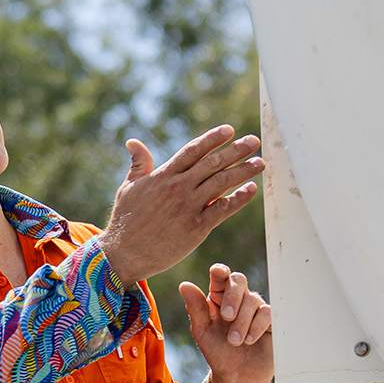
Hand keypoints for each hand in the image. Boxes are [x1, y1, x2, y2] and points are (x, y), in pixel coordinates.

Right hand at [97, 126, 263, 284]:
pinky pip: (223, 208)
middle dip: (236, 150)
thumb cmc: (125, 220)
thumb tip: (134, 142)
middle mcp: (178, 188)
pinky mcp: (196, 227)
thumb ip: (138, 164)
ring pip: (222, 182)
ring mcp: (188, 207)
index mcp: (162, 176)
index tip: (229, 130)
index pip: (192, 151)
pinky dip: (239, 198)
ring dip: (243, 170)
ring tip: (259, 162)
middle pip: (212, 163)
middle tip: (254, 140)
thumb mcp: (128, 188)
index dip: (212, 138)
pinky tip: (251, 189)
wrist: (124, 253)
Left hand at [179, 263, 273, 382]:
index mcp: (218, 298)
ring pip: (253, 300)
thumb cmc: (217, 351)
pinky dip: (257, 325)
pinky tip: (249, 339)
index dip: (220, 271)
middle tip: (226, 317)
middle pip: (238, 281)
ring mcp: (255, 309)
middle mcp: (238, 300)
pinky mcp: (271, 321)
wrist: (237, 375)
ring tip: (235, 341)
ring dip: (242, 321)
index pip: (220, 277)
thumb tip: (184, 285)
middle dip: (233, 297)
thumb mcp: (202, 331)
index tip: (218, 272)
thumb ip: (195, 308)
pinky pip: (268, 313)